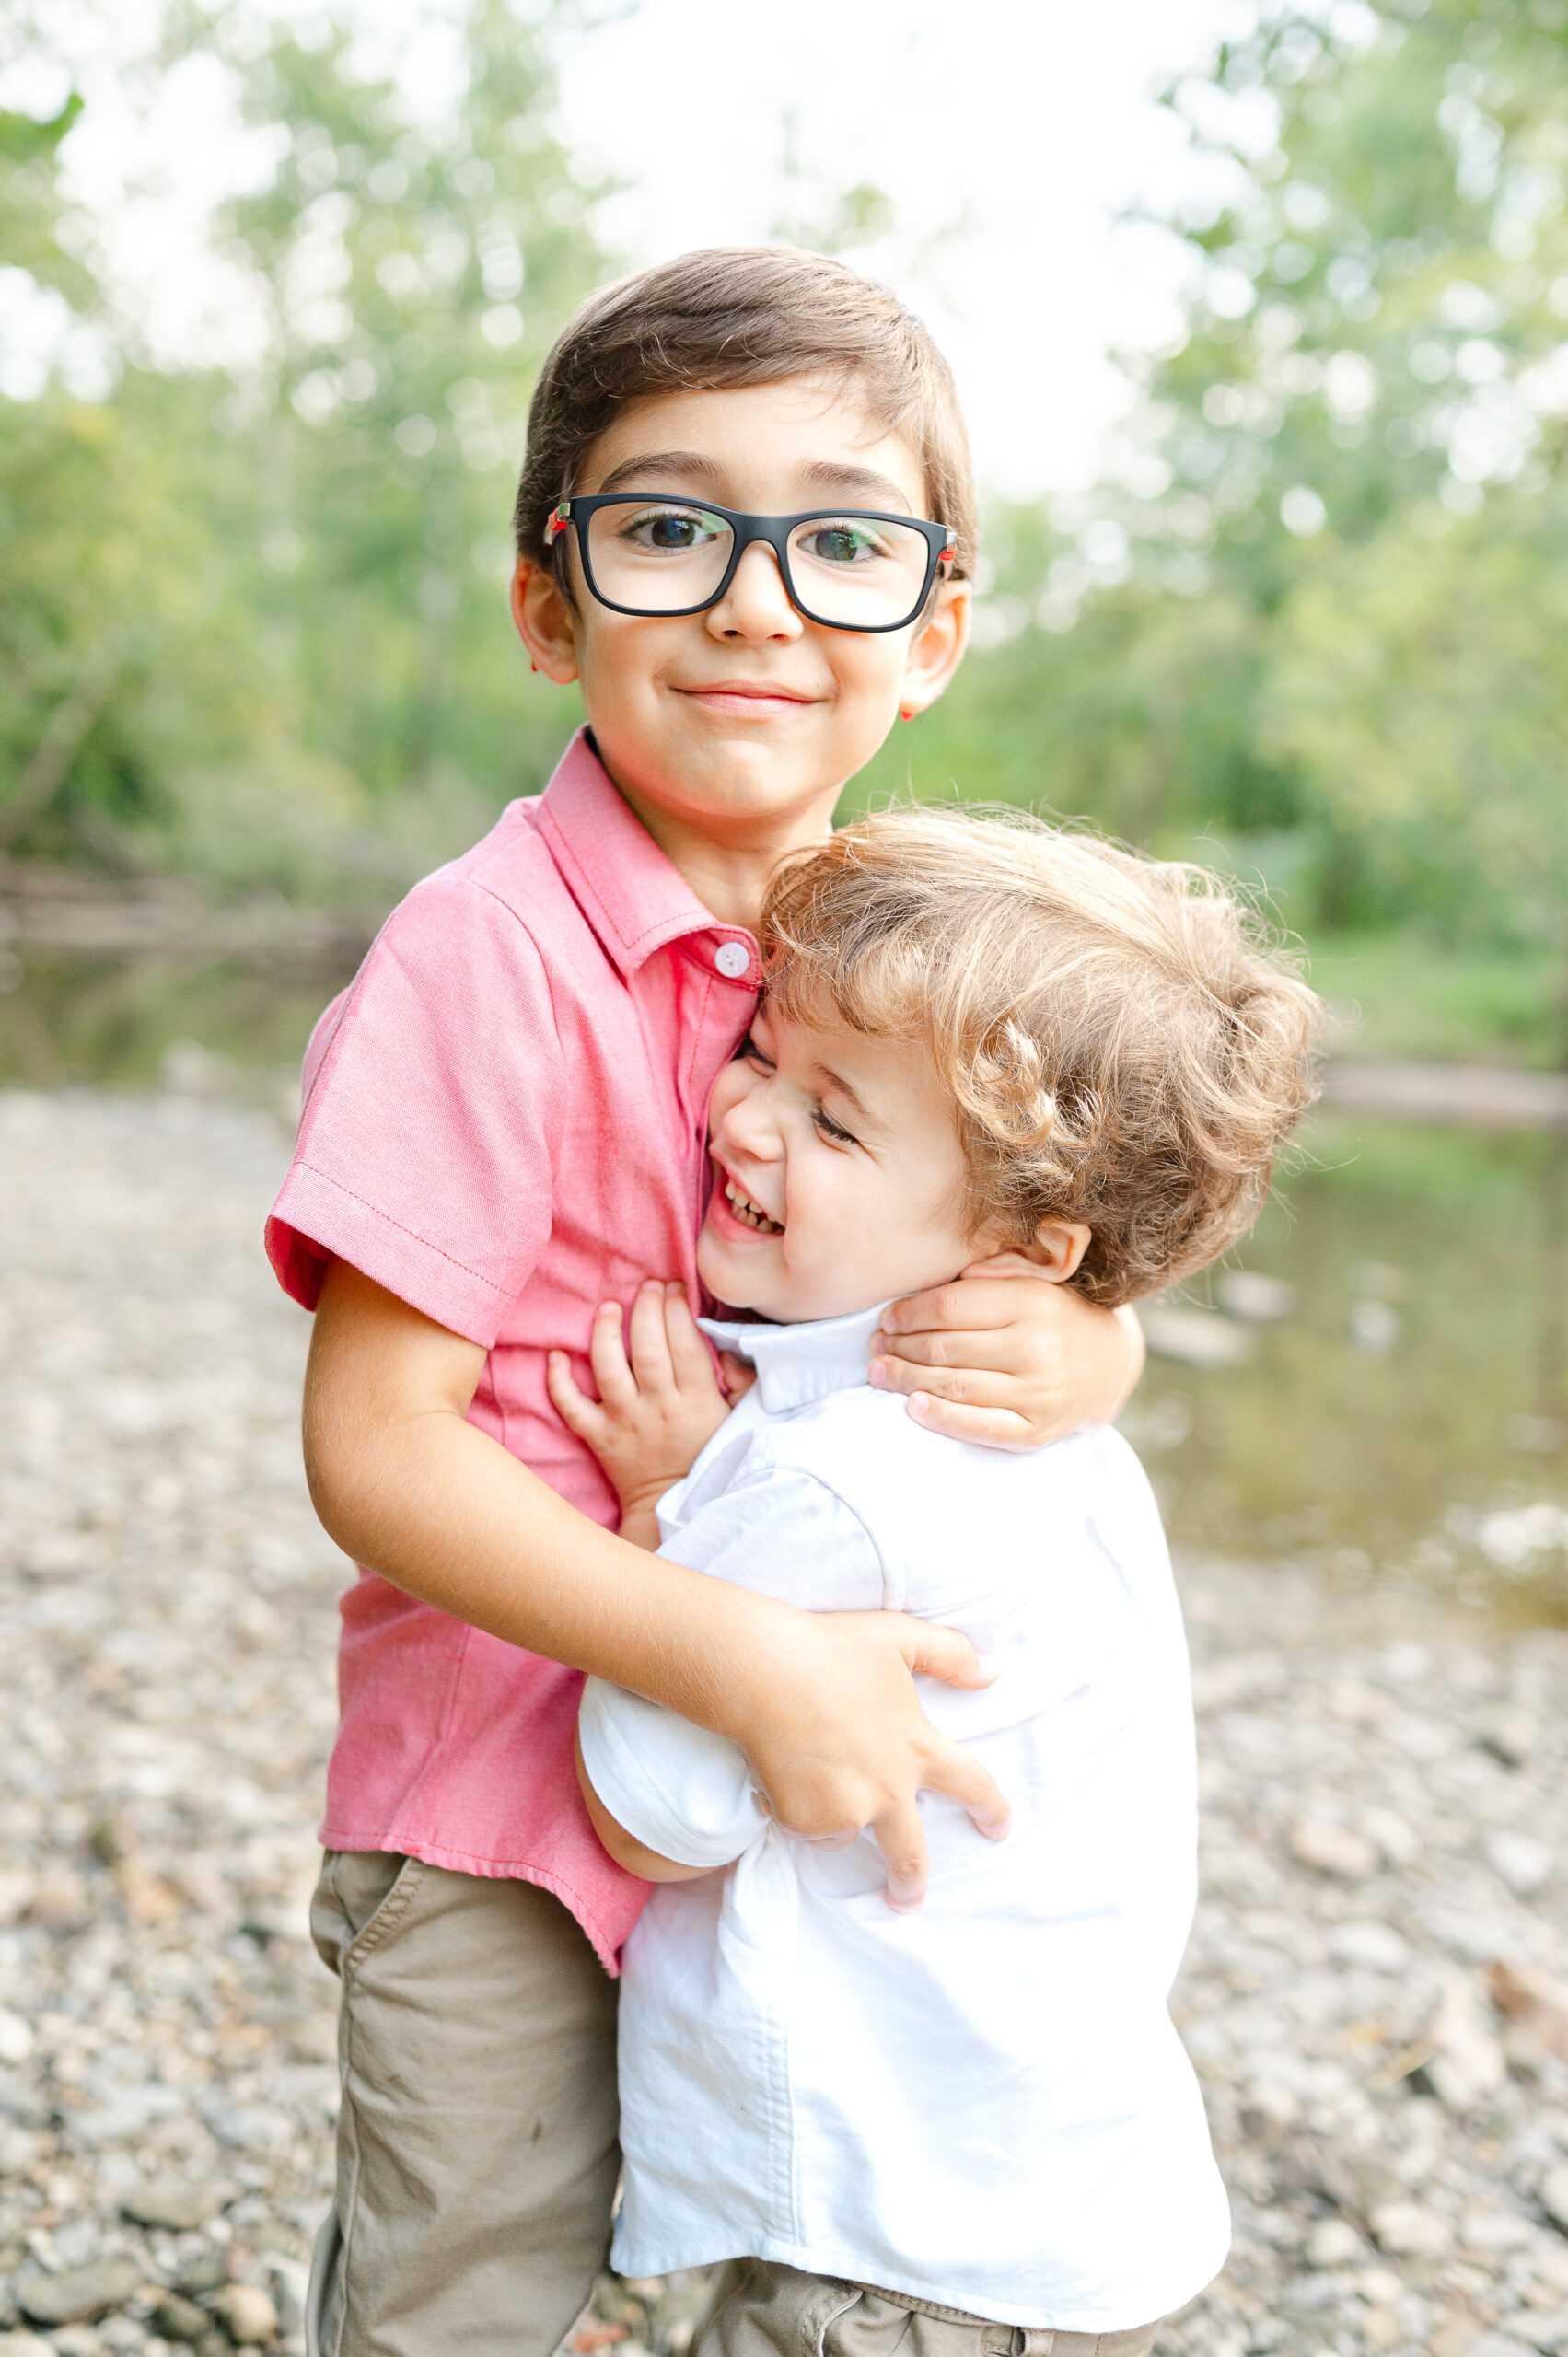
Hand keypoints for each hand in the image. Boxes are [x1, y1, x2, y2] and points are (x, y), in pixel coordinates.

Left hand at [548, 1280, 732, 1542]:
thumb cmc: (707, 1456)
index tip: (676, 1287)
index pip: (685, 1345)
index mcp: (697, 1402)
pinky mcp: (599, 1438)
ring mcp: (625, 1423)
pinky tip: (557, 1355)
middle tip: (648, 1286)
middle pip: (648, 1349)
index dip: (679, 1310)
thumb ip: (741, 1383)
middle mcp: (659, 1409)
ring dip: (605, 1333)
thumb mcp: (738, 1420)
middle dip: (647, 1309)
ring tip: (608, 1307)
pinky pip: (572, 1408)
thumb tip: (725, 1351)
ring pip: (609, 1370)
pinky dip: (559, 1381)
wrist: (672, 1506)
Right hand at [720, 1607, 1009, 1911]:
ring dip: (837, 1813)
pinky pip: (806, 1825)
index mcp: (917, 1748)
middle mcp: (888, 1789)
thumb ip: (951, 1654)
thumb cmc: (832, 1647)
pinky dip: (800, 1809)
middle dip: (911, 1882)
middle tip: (908, 1899)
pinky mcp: (804, 1820)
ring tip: (813, 1767)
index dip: (991, 1807)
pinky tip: (787, 1769)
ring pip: (847, 1829)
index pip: (970, 1784)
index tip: (999, 1827)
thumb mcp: (900, 1636)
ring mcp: (846, 1810)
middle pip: (910, 1853)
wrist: (762, 1670)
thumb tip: (993, 1673)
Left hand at [868, 1256, 1145, 1450]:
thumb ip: (984, 1280)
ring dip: (905, 1380)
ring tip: (878, 1373)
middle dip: (899, 1347)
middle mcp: (1037, 1346)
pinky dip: (942, 1419)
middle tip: (874, 1347)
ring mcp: (1039, 1392)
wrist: (1108, 1362)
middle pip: (944, 1347)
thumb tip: (923, 1290)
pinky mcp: (1037, 1430)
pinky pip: (980, 1427)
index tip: (887, 1318)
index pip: (949, 1306)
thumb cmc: (1051, 1316)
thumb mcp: (1029, 1283)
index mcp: (1031, 1301)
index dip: (907, 1313)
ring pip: (954, 1385)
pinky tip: (912, 1408)